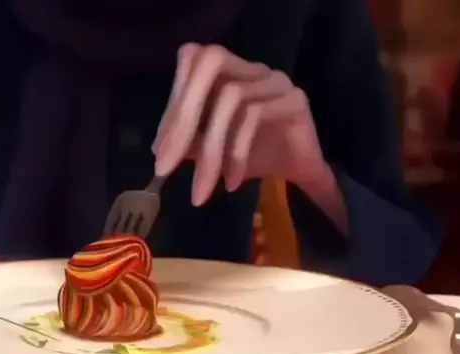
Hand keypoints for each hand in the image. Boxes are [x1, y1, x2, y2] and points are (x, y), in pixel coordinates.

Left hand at [153, 43, 328, 205]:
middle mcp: (251, 69)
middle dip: (183, 113)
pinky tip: (232, 182)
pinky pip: (255, 116)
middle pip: (211, 61)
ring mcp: (275, 80)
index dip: (172, 100)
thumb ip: (188, 141)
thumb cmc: (255, 156)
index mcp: (229, 72)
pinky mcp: (295, 100)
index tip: (158, 149)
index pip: (192, 59)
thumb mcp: (212, 149)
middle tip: (165, 165)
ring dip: (211, 149)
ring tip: (203, 188)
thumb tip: (158, 148)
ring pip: (231, 97)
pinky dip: (237, 153)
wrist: (301, 172)